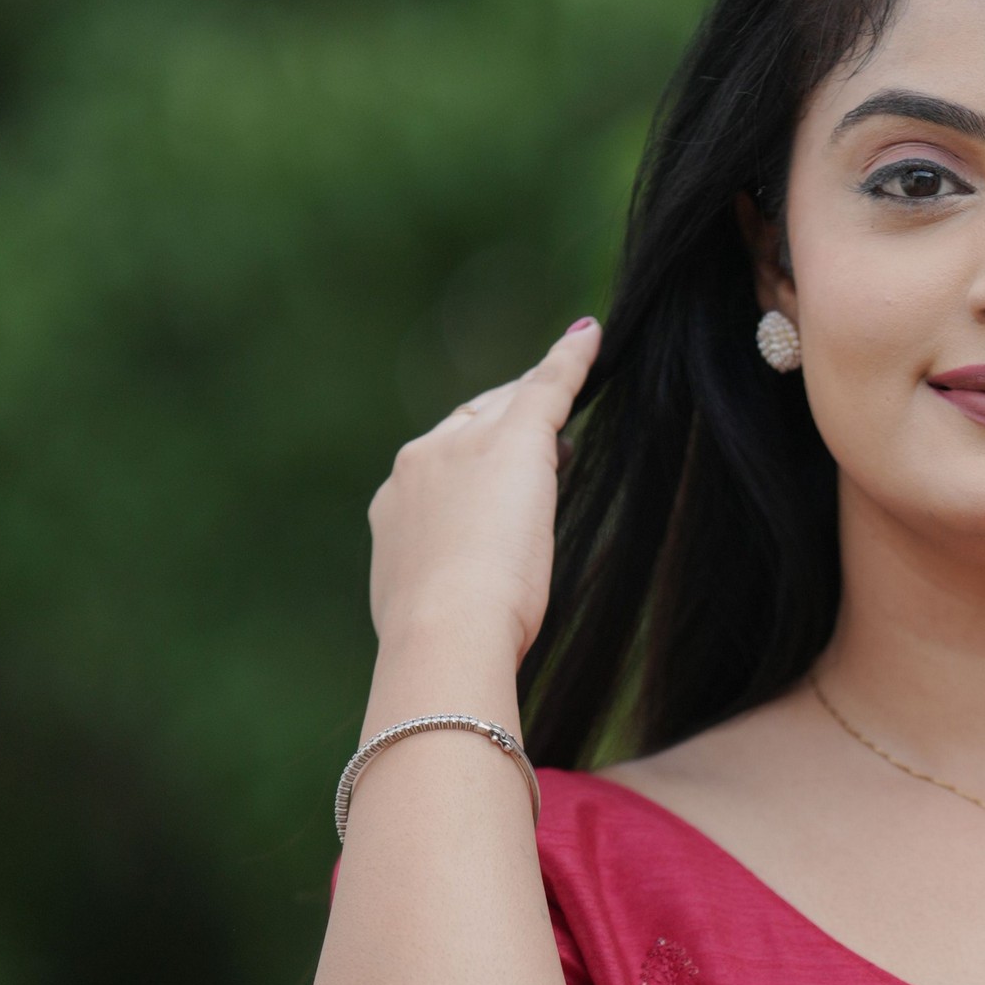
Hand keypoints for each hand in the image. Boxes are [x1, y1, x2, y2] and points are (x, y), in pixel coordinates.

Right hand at [366, 316, 598, 668]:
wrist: (444, 634)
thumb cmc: (443, 644)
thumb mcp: (433, 610)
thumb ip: (444, 586)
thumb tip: (468, 594)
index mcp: (394, 505)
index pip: (439, 463)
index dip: (470, 464)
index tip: (490, 480)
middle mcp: (418, 463)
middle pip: (468, 424)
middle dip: (501, 424)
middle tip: (544, 436)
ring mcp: (461, 447)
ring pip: (506, 407)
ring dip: (535, 399)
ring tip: (565, 391)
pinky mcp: (512, 442)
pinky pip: (547, 389)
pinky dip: (569, 363)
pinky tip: (590, 340)